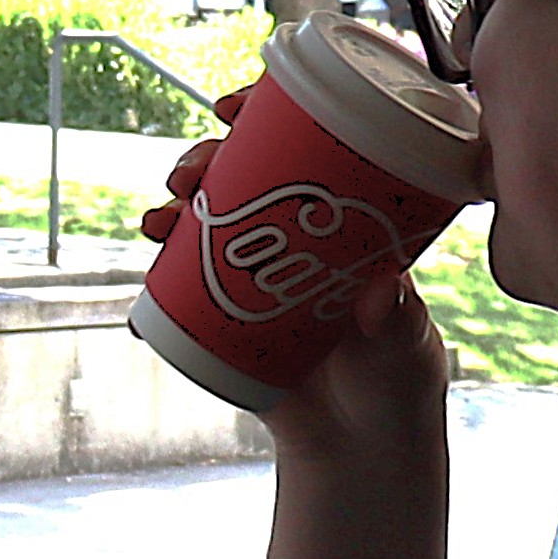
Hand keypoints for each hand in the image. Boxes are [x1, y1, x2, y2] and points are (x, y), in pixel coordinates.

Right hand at [146, 114, 448, 477]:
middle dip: (207, 160)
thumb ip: (398, 322)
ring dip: (175, 208)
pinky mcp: (227, 316)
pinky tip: (150, 267)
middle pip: (244, 176)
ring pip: (208, 222)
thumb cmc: (399, 386)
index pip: (307, 150)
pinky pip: (185, 284)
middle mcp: (296, 239)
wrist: (359, 451)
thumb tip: (381, 291)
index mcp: (347, 224)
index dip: (267, 117)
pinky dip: (159, 274)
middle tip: (190, 173)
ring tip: (161, 218)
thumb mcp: (407, 349)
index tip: (235, 108)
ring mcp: (256, 276)